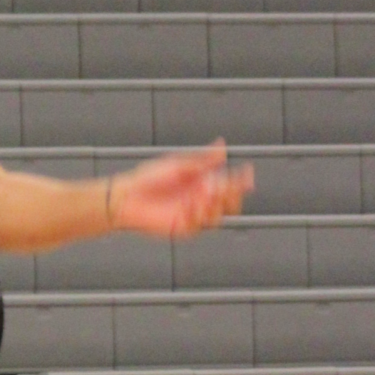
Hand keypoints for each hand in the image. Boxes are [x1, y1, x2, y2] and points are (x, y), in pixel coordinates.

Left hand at [107, 141, 253, 236]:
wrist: (126, 197)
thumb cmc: (148, 178)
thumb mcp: (178, 165)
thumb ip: (202, 160)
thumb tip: (223, 145)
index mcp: (202, 182)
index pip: (229, 182)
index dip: (241, 179)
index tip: (247, 172)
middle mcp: (201, 199)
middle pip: (229, 201)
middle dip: (231, 194)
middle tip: (223, 185)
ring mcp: (193, 215)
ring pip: (218, 215)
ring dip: (216, 204)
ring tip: (206, 193)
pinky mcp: (183, 228)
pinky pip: (199, 225)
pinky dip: (199, 214)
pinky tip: (191, 204)